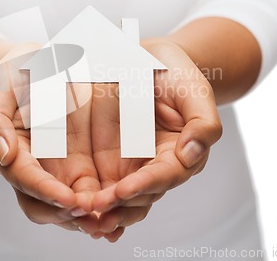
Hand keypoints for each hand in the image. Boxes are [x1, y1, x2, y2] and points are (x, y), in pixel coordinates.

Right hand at [0, 44, 100, 232]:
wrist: (40, 61)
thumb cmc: (16, 71)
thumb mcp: (0, 86)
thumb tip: (3, 154)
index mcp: (11, 150)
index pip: (25, 178)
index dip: (45, 192)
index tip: (68, 199)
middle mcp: (33, 165)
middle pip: (44, 204)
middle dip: (66, 213)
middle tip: (91, 215)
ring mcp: (57, 165)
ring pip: (69, 203)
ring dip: (86, 215)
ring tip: (109, 221)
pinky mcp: (79, 159)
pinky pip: (90, 187)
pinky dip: (102, 201)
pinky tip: (121, 205)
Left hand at [87, 38, 221, 240]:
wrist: (148, 59)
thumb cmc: (176, 75)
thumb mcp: (194, 92)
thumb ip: (203, 123)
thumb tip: (193, 154)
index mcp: (181, 154)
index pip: (164, 176)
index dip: (145, 185)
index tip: (124, 190)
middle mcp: (155, 165)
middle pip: (141, 196)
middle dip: (120, 207)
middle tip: (97, 210)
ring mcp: (130, 163)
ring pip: (118, 197)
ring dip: (102, 210)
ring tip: (83, 216)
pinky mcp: (108, 157)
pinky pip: (99, 182)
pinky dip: (88, 196)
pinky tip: (73, 206)